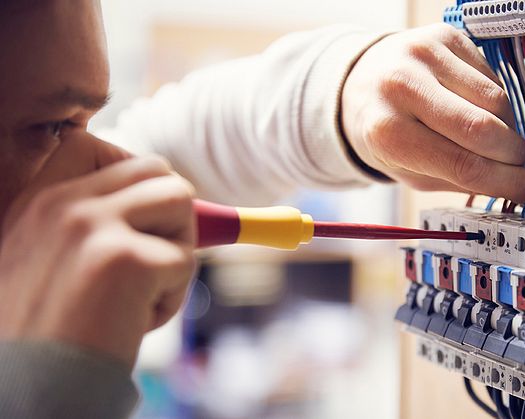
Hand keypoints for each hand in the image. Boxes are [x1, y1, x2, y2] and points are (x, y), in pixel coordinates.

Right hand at [0, 133, 195, 367]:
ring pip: (181, 202)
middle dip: (170, 217)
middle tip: (149, 263)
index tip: (139, 218)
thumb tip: (176, 198)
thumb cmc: (50, 332)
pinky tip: (129, 321)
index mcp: (38, 199)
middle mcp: (61, 203)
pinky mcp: (125, 259)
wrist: (26, 389)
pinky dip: (169, 299)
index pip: (100, 148)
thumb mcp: (56, 261)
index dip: (135, 178)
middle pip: (157, 171)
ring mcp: (91, 225)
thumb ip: (99, 223)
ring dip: (175, 253)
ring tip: (136, 295)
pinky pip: (184, 261)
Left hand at [341, 24, 524, 202]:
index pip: (463, 164)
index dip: (506, 182)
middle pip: (483, 130)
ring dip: (507, 128)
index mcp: (387, 132)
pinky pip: (491, 76)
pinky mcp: (444, 35)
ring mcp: (424, 55)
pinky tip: (479, 110)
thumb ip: (461, 180)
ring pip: (495, 100)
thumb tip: (518, 185)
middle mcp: (402, 86)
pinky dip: (496, 102)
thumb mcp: (410, 172)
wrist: (360, 83)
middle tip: (516, 165)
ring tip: (493, 139)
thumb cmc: (386, 133)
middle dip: (512, 155)